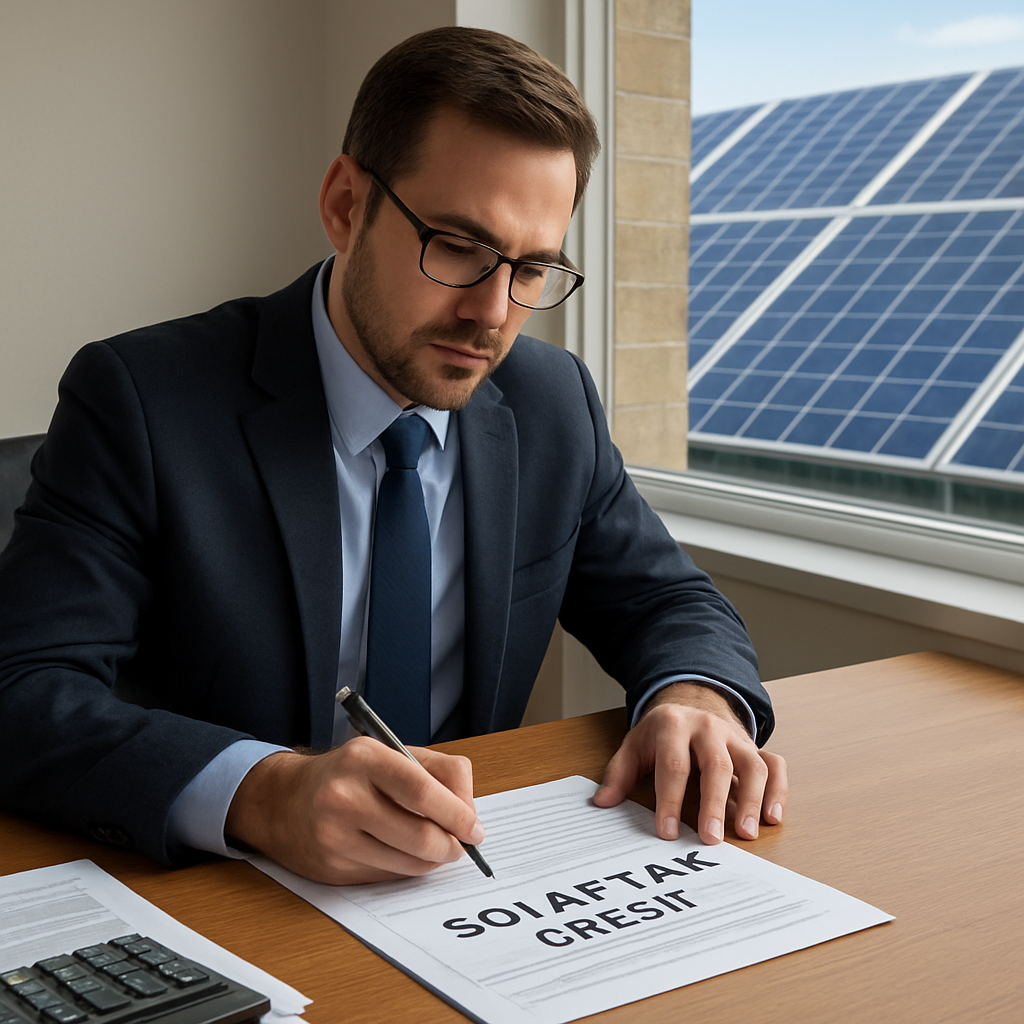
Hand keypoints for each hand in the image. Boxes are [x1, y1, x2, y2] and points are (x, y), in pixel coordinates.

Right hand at [224, 739, 484, 883]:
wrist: (283, 800)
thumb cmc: (349, 773)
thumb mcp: (391, 752)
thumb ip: (438, 772)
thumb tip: (470, 813)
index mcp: (364, 758)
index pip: (422, 790)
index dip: (457, 813)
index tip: (475, 828)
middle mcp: (344, 796)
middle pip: (419, 835)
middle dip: (451, 846)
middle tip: (460, 845)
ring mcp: (334, 836)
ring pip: (408, 863)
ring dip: (432, 861)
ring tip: (435, 847)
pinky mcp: (331, 869)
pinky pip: (388, 877)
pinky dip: (406, 869)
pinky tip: (401, 853)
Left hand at [593, 683, 787, 844]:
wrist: (691, 701)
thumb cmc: (661, 733)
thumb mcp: (634, 746)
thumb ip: (619, 773)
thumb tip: (602, 803)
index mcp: (673, 726)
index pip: (673, 765)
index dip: (670, 800)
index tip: (667, 833)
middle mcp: (707, 728)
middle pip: (715, 765)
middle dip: (713, 803)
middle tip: (711, 838)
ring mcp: (734, 737)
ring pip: (751, 765)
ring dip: (751, 800)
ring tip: (746, 833)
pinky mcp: (754, 747)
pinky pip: (774, 765)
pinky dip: (778, 790)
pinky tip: (772, 817)